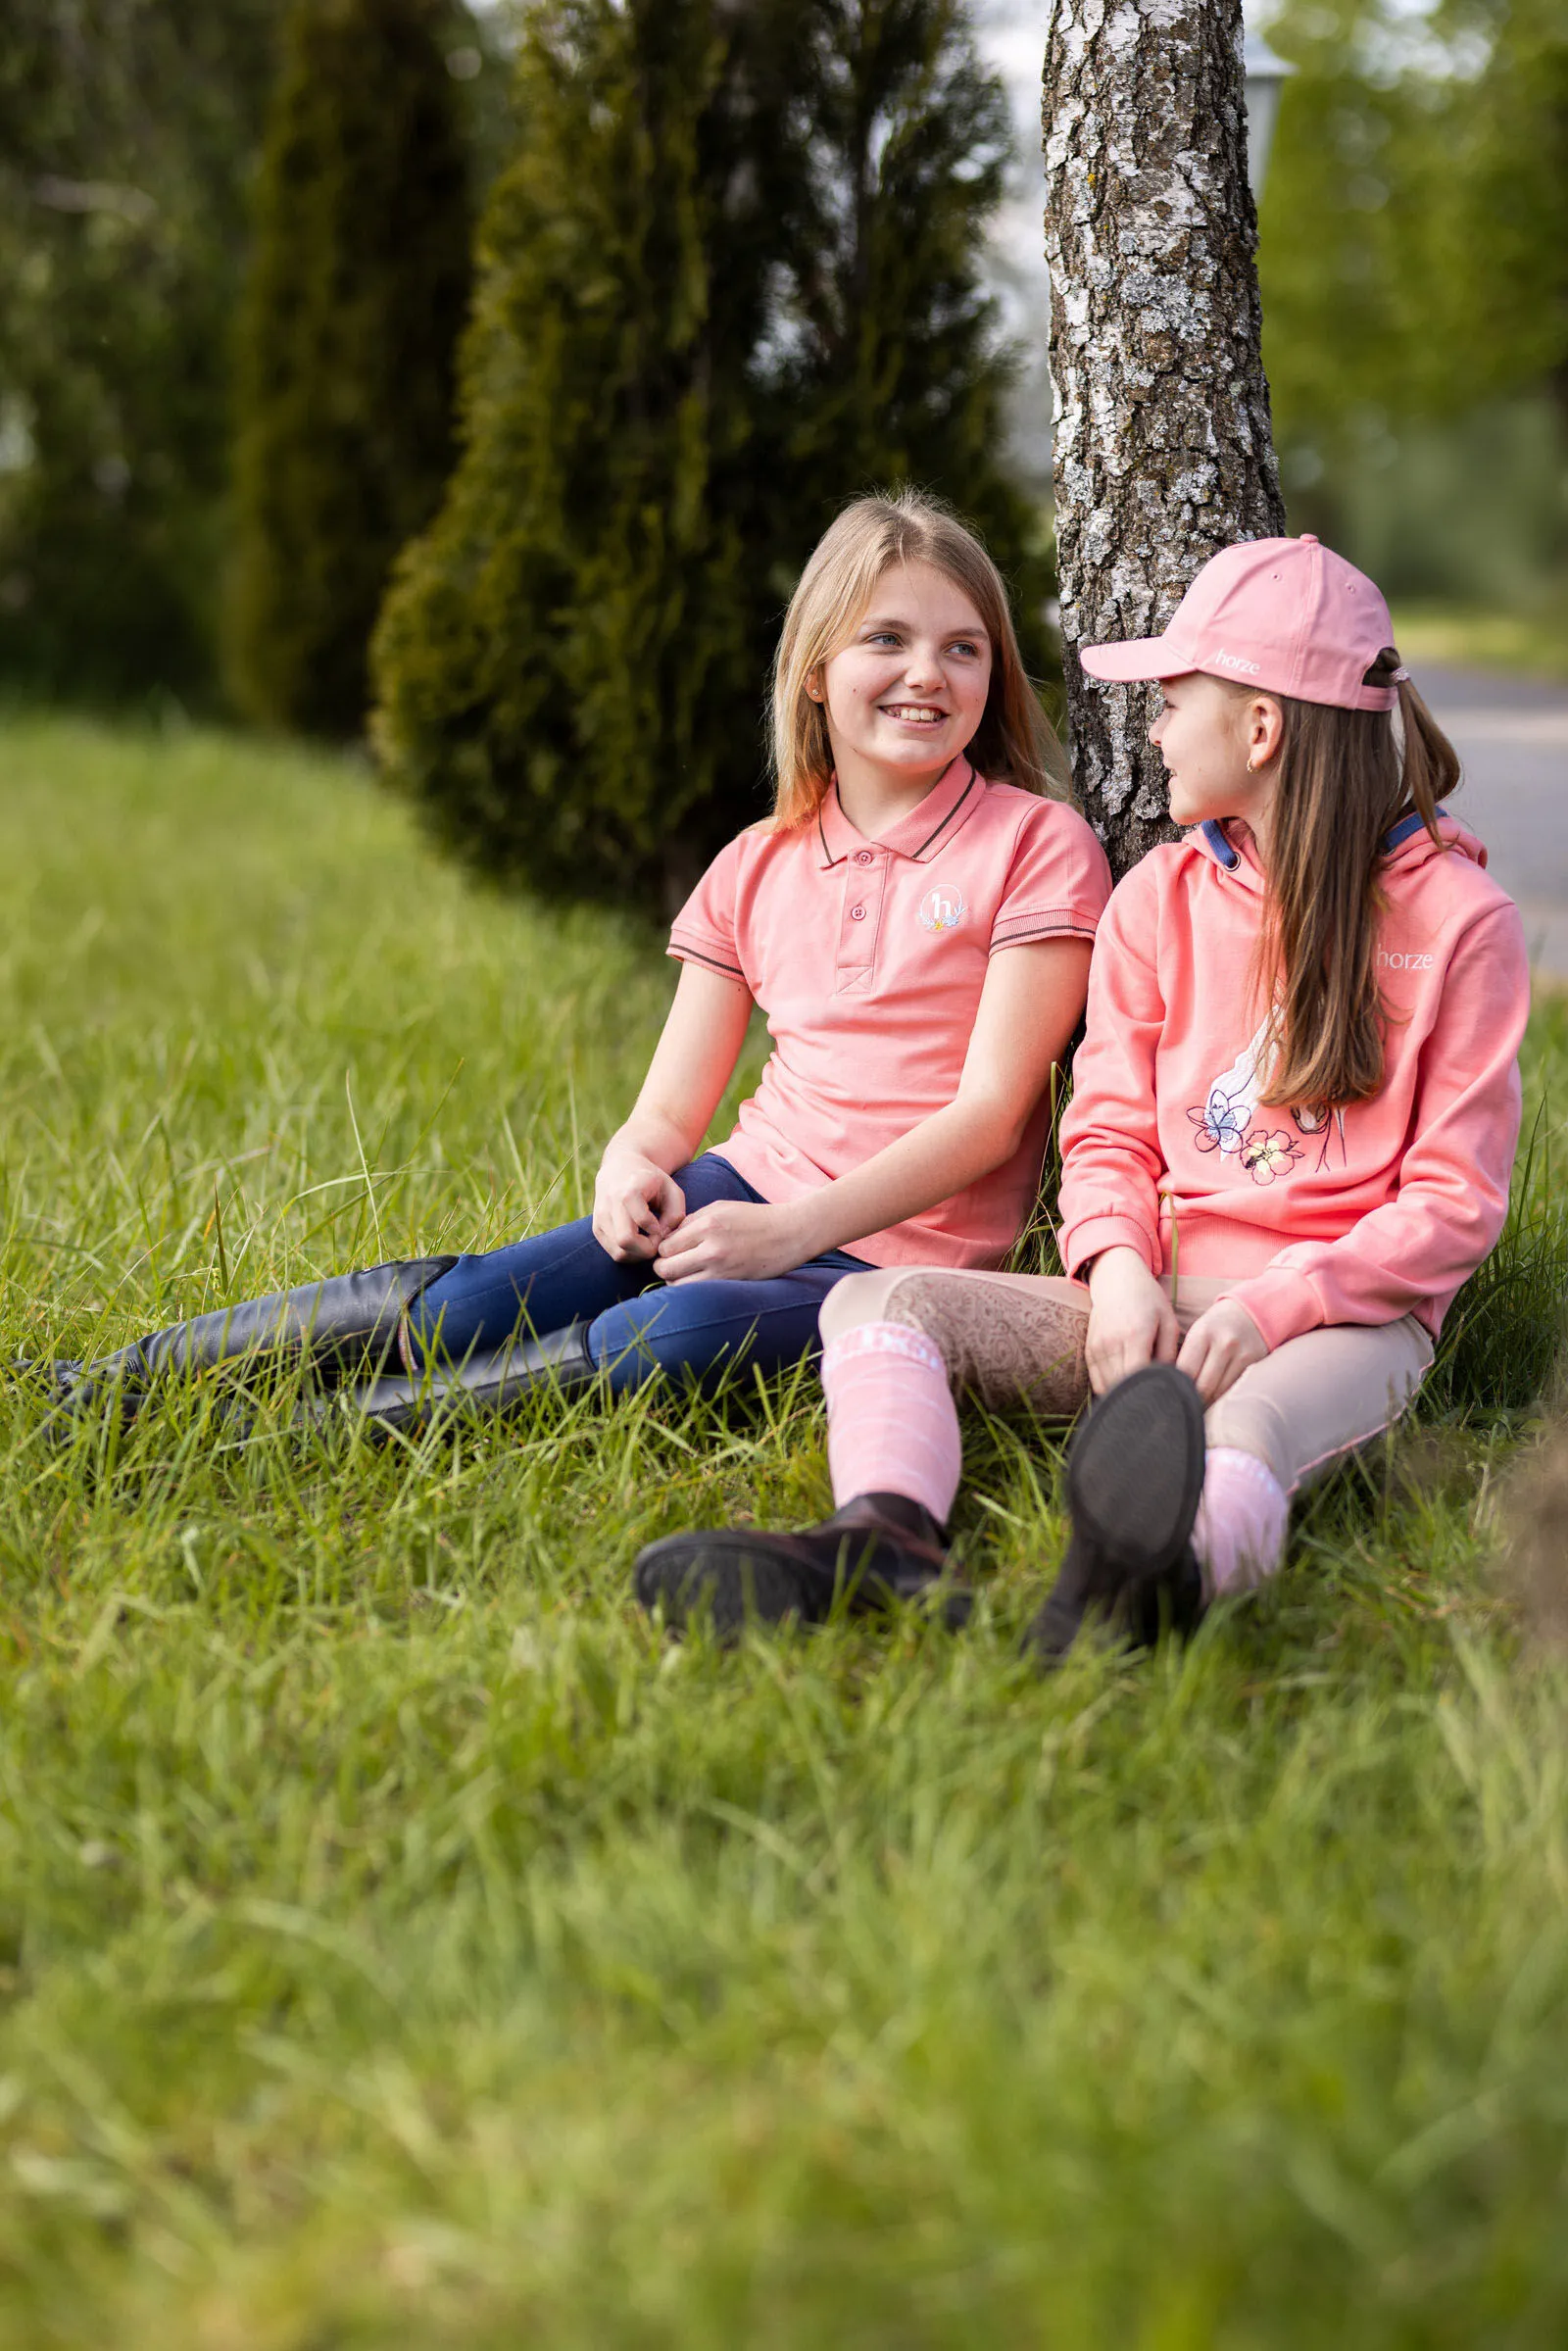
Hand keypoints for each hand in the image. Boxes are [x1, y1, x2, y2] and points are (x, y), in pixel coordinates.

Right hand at [592, 1148, 685, 1262]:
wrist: (620, 1168)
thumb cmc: (652, 1181)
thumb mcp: (672, 1190)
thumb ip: (676, 1214)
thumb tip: (662, 1237)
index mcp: (628, 1191)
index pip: (642, 1221)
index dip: (657, 1231)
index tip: (662, 1226)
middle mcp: (609, 1205)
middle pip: (625, 1241)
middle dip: (647, 1249)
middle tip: (656, 1239)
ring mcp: (600, 1219)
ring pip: (619, 1252)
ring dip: (639, 1254)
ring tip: (649, 1240)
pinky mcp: (597, 1230)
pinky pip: (615, 1254)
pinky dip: (631, 1254)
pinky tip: (639, 1242)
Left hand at [654, 1199, 807, 1284]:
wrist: (790, 1234)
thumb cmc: (753, 1218)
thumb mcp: (719, 1208)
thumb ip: (690, 1222)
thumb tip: (665, 1240)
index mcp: (708, 1225)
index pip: (665, 1246)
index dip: (663, 1249)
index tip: (671, 1248)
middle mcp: (713, 1249)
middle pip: (665, 1268)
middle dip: (662, 1267)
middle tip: (671, 1263)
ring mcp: (723, 1270)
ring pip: (677, 1286)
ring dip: (675, 1281)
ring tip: (684, 1273)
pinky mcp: (732, 1284)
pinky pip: (698, 1293)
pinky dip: (691, 1288)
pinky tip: (699, 1280)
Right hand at [1085, 1247, 1178, 1393]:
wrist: (1116, 1280)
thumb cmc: (1148, 1300)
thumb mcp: (1168, 1322)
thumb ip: (1170, 1354)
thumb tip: (1170, 1382)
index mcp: (1135, 1334)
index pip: (1139, 1377)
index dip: (1151, 1392)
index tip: (1164, 1398)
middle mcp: (1112, 1342)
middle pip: (1123, 1385)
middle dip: (1139, 1396)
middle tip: (1155, 1401)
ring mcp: (1097, 1347)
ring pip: (1109, 1386)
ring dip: (1124, 1395)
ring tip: (1141, 1395)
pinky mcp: (1089, 1351)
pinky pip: (1097, 1382)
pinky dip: (1111, 1389)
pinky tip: (1125, 1388)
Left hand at [1176, 1298, 1266, 1403]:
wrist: (1250, 1313)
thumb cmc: (1215, 1327)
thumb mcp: (1197, 1333)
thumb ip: (1185, 1358)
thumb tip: (1170, 1387)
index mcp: (1202, 1334)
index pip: (1185, 1372)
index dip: (1176, 1388)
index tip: (1170, 1396)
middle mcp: (1223, 1344)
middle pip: (1203, 1386)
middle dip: (1191, 1400)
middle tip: (1182, 1406)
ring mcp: (1241, 1355)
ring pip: (1219, 1392)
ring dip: (1206, 1402)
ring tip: (1197, 1405)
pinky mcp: (1253, 1364)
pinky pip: (1233, 1389)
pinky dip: (1221, 1398)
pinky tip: (1214, 1399)